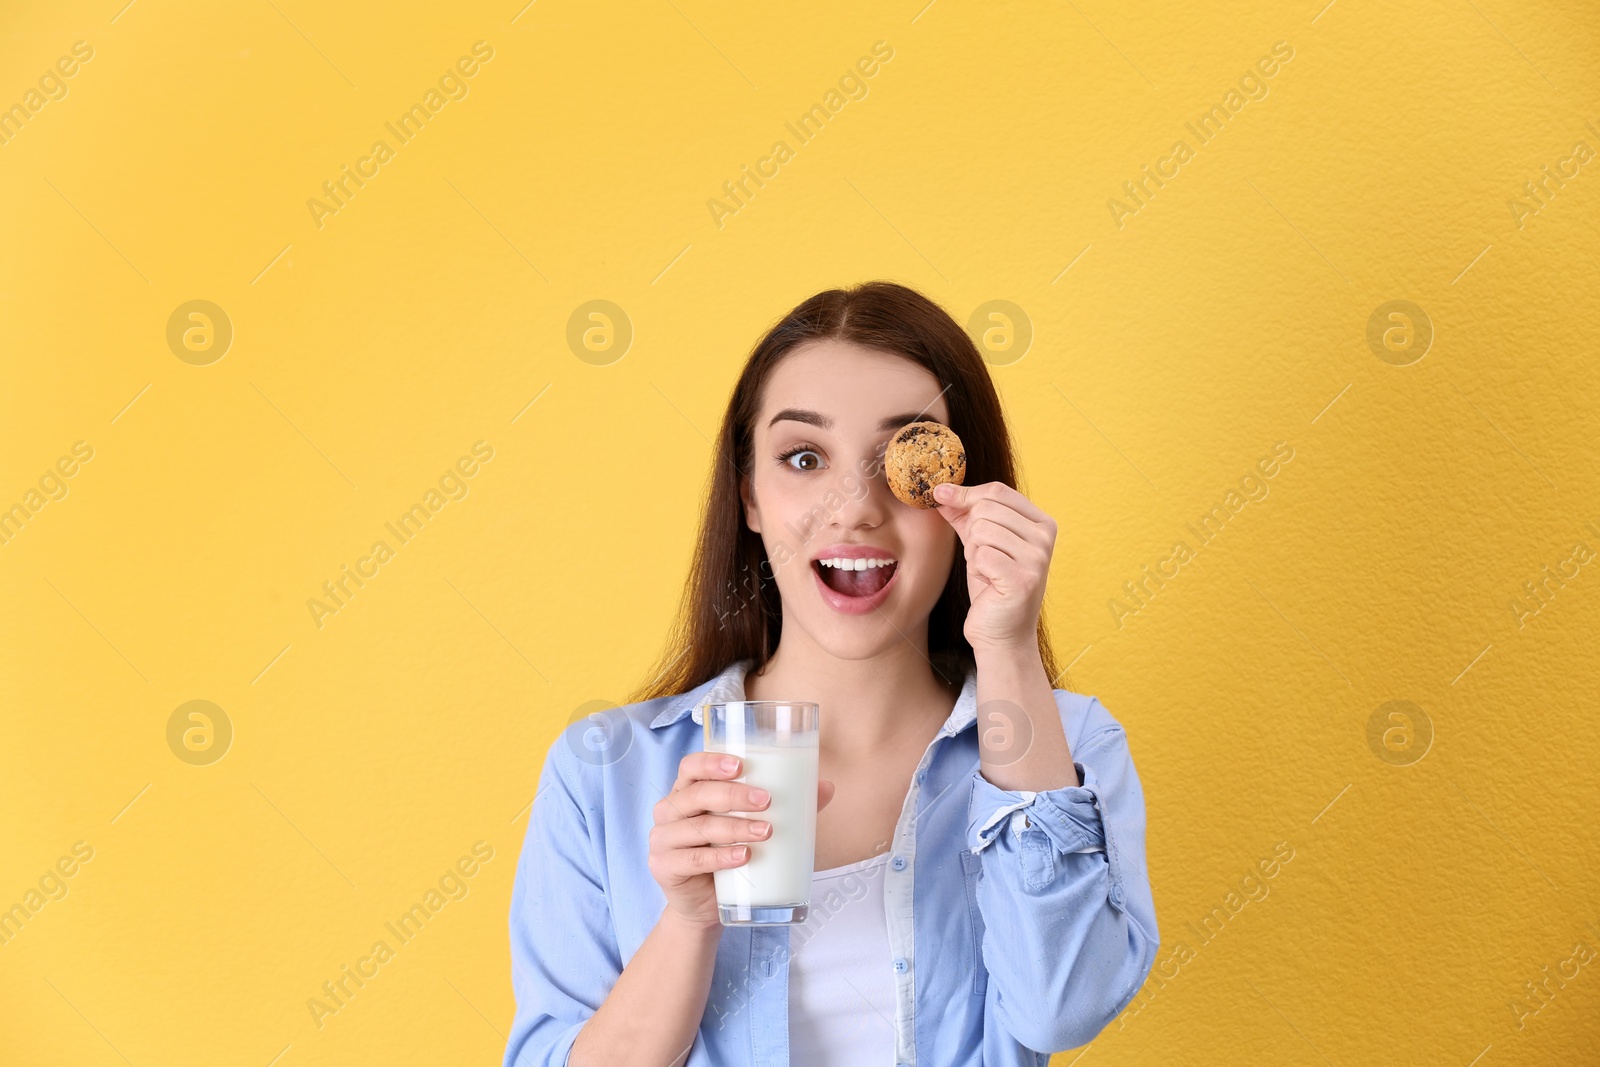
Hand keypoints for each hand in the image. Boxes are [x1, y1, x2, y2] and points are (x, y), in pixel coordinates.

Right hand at [649, 752, 835, 929]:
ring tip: (765, 832)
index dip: (712, 762)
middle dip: (733, 795)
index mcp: (688, 792)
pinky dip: (719, 857)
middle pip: (696, 794)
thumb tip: (826, 787)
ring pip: (697, 827)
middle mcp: (670, 811)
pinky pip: (691, 859)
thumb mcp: (754, 826)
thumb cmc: (730, 856)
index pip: (691, 766)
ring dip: (733, 827)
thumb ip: (787, 806)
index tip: (741, 765)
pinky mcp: (664, 867)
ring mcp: (662, 839)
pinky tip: (743, 857)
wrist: (706, 906)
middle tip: (766, 801)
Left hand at [931, 480, 1057, 653]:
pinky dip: (977, 569)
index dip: (964, 492)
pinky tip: (989, 583)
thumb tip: (941, 489)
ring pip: (982, 530)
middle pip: (986, 508)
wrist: (1001, 634)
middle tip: (982, 558)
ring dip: (975, 553)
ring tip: (988, 571)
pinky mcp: (1023, 579)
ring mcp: (1038, 558)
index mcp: (1041, 523)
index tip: (939, 493)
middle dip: (972, 532)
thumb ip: (965, 515)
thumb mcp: (979, 543)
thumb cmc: (991, 587)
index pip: (997, 491)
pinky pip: (982, 555)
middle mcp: (1045, 537)